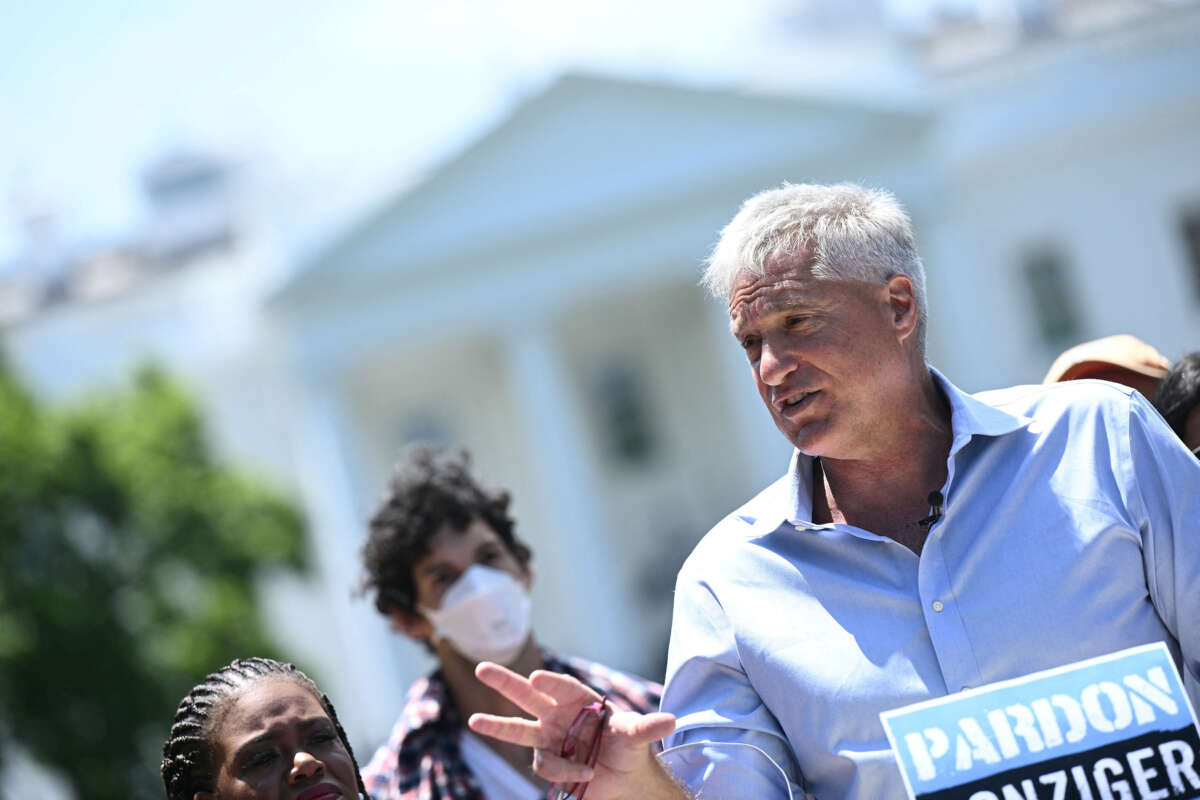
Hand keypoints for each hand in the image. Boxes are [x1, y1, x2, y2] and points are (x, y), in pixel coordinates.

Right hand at [468, 662, 680, 799]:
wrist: (624, 780)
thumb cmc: (630, 748)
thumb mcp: (638, 737)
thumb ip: (648, 728)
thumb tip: (670, 720)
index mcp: (579, 699)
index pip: (561, 686)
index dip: (550, 681)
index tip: (537, 676)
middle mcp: (558, 714)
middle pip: (527, 695)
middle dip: (505, 683)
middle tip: (481, 668)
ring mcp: (549, 737)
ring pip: (518, 728)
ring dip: (496, 725)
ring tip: (472, 722)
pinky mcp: (548, 761)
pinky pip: (544, 765)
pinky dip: (563, 770)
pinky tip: (585, 773)